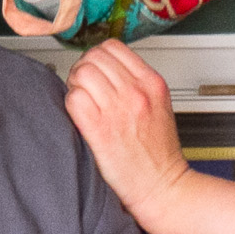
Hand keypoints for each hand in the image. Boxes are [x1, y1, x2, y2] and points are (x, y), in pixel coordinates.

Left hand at [63, 40, 189, 219]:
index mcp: (152, 82)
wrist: (162, 187)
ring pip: (80, 74)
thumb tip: (104, 66)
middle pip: (93, 57)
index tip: (97, 72)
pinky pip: (73, 99)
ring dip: (76, 86)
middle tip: (86, 89)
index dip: (98, 57)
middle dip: (84, 70)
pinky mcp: (100, 129)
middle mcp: (135, 92)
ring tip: (84, 102)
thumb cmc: (158, 152)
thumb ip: (135, 81)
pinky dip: (72, 104)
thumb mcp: (158, 105)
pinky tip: (81, 116)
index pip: (112, 47)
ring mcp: (117, 109)